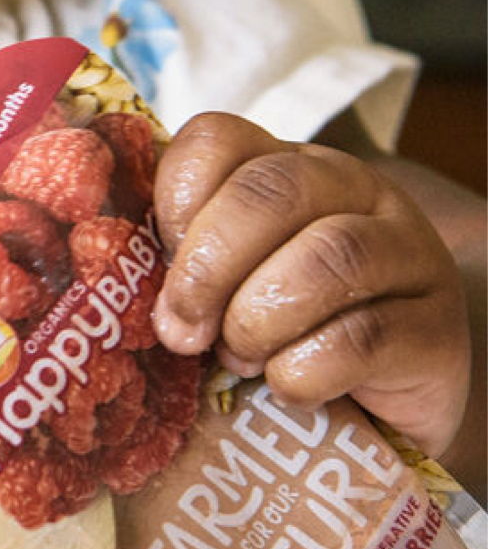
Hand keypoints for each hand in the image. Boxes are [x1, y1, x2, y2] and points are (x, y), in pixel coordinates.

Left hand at [151, 113, 470, 453]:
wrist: (387, 411)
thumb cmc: (286, 338)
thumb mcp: (228, 289)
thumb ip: (182, 268)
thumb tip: (112, 289)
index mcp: (287, 168)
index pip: (218, 138)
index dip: (177, 197)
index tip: (159, 261)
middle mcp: (354, 193)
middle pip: (271, 192)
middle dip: (208, 267)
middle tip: (183, 331)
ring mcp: (407, 254)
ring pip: (326, 257)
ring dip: (258, 320)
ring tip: (240, 359)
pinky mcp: (436, 331)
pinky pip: (361, 338)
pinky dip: (304, 371)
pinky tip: (289, 386)